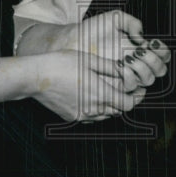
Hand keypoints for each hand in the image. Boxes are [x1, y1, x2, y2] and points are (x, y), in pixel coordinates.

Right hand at [28, 49, 147, 121]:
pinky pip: (90, 117)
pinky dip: (96, 109)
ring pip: (104, 115)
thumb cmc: (62, 63)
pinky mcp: (71, 117)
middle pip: (117, 111)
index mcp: (100, 94)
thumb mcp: (90, 60)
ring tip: (109, 90)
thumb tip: (127, 71)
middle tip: (127, 88)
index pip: (127, 104)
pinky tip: (92, 96)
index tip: (140, 90)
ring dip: (110, 105)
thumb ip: (111, 68)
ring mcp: (81, 115)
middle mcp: (92, 108)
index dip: (136, 98)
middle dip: (124, 100)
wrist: (36, 76)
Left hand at [74, 10, 170, 91]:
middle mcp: (137, 62)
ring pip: (148, 79)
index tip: (152, 43)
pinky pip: (131, 87)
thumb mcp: (115, 18)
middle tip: (141, 52)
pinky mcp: (116, 84)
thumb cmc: (93, 29)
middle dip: (154, 60)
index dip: (162, 51)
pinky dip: (130, 76)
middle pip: (160, 69)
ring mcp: (128, 74)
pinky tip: (120, 65)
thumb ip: (132, 22)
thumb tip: (142, 38)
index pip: (162, 54)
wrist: (74, 42)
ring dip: (143, 68)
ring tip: (129, 57)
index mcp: (140, 47)